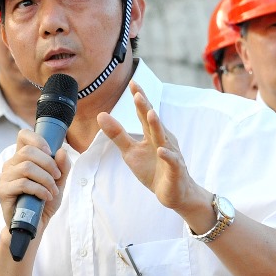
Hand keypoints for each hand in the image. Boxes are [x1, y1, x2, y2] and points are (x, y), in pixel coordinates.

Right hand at [0, 129, 71, 233]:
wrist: (34, 225)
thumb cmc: (43, 203)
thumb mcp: (58, 183)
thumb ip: (62, 167)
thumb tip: (61, 150)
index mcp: (21, 159)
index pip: (23, 136)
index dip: (37, 139)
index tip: (50, 152)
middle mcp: (10, 165)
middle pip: (28, 152)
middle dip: (48, 164)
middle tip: (57, 177)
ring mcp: (4, 178)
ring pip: (27, 167)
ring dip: (45, 179)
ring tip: (52, 191)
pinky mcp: (2, 191)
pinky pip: (23, 183)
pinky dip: (40, 189)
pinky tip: (45, 197)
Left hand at [98, 82, 208, 218]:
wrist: (175, 193)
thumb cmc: (153, 170)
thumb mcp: (130, 152)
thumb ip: (117, 134)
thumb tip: (100, 115)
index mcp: (152, 134)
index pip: (144, 113)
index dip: (139, 98)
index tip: (132, 82)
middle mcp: (163, 139)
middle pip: (153, 121)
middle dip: (146, 107)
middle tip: (137, 93)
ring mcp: (170, 153)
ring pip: (163, 138)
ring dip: (157, 126)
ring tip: (150, 113)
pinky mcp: (175, 169)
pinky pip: (172, 161)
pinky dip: (168, 155)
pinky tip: (161, 149)